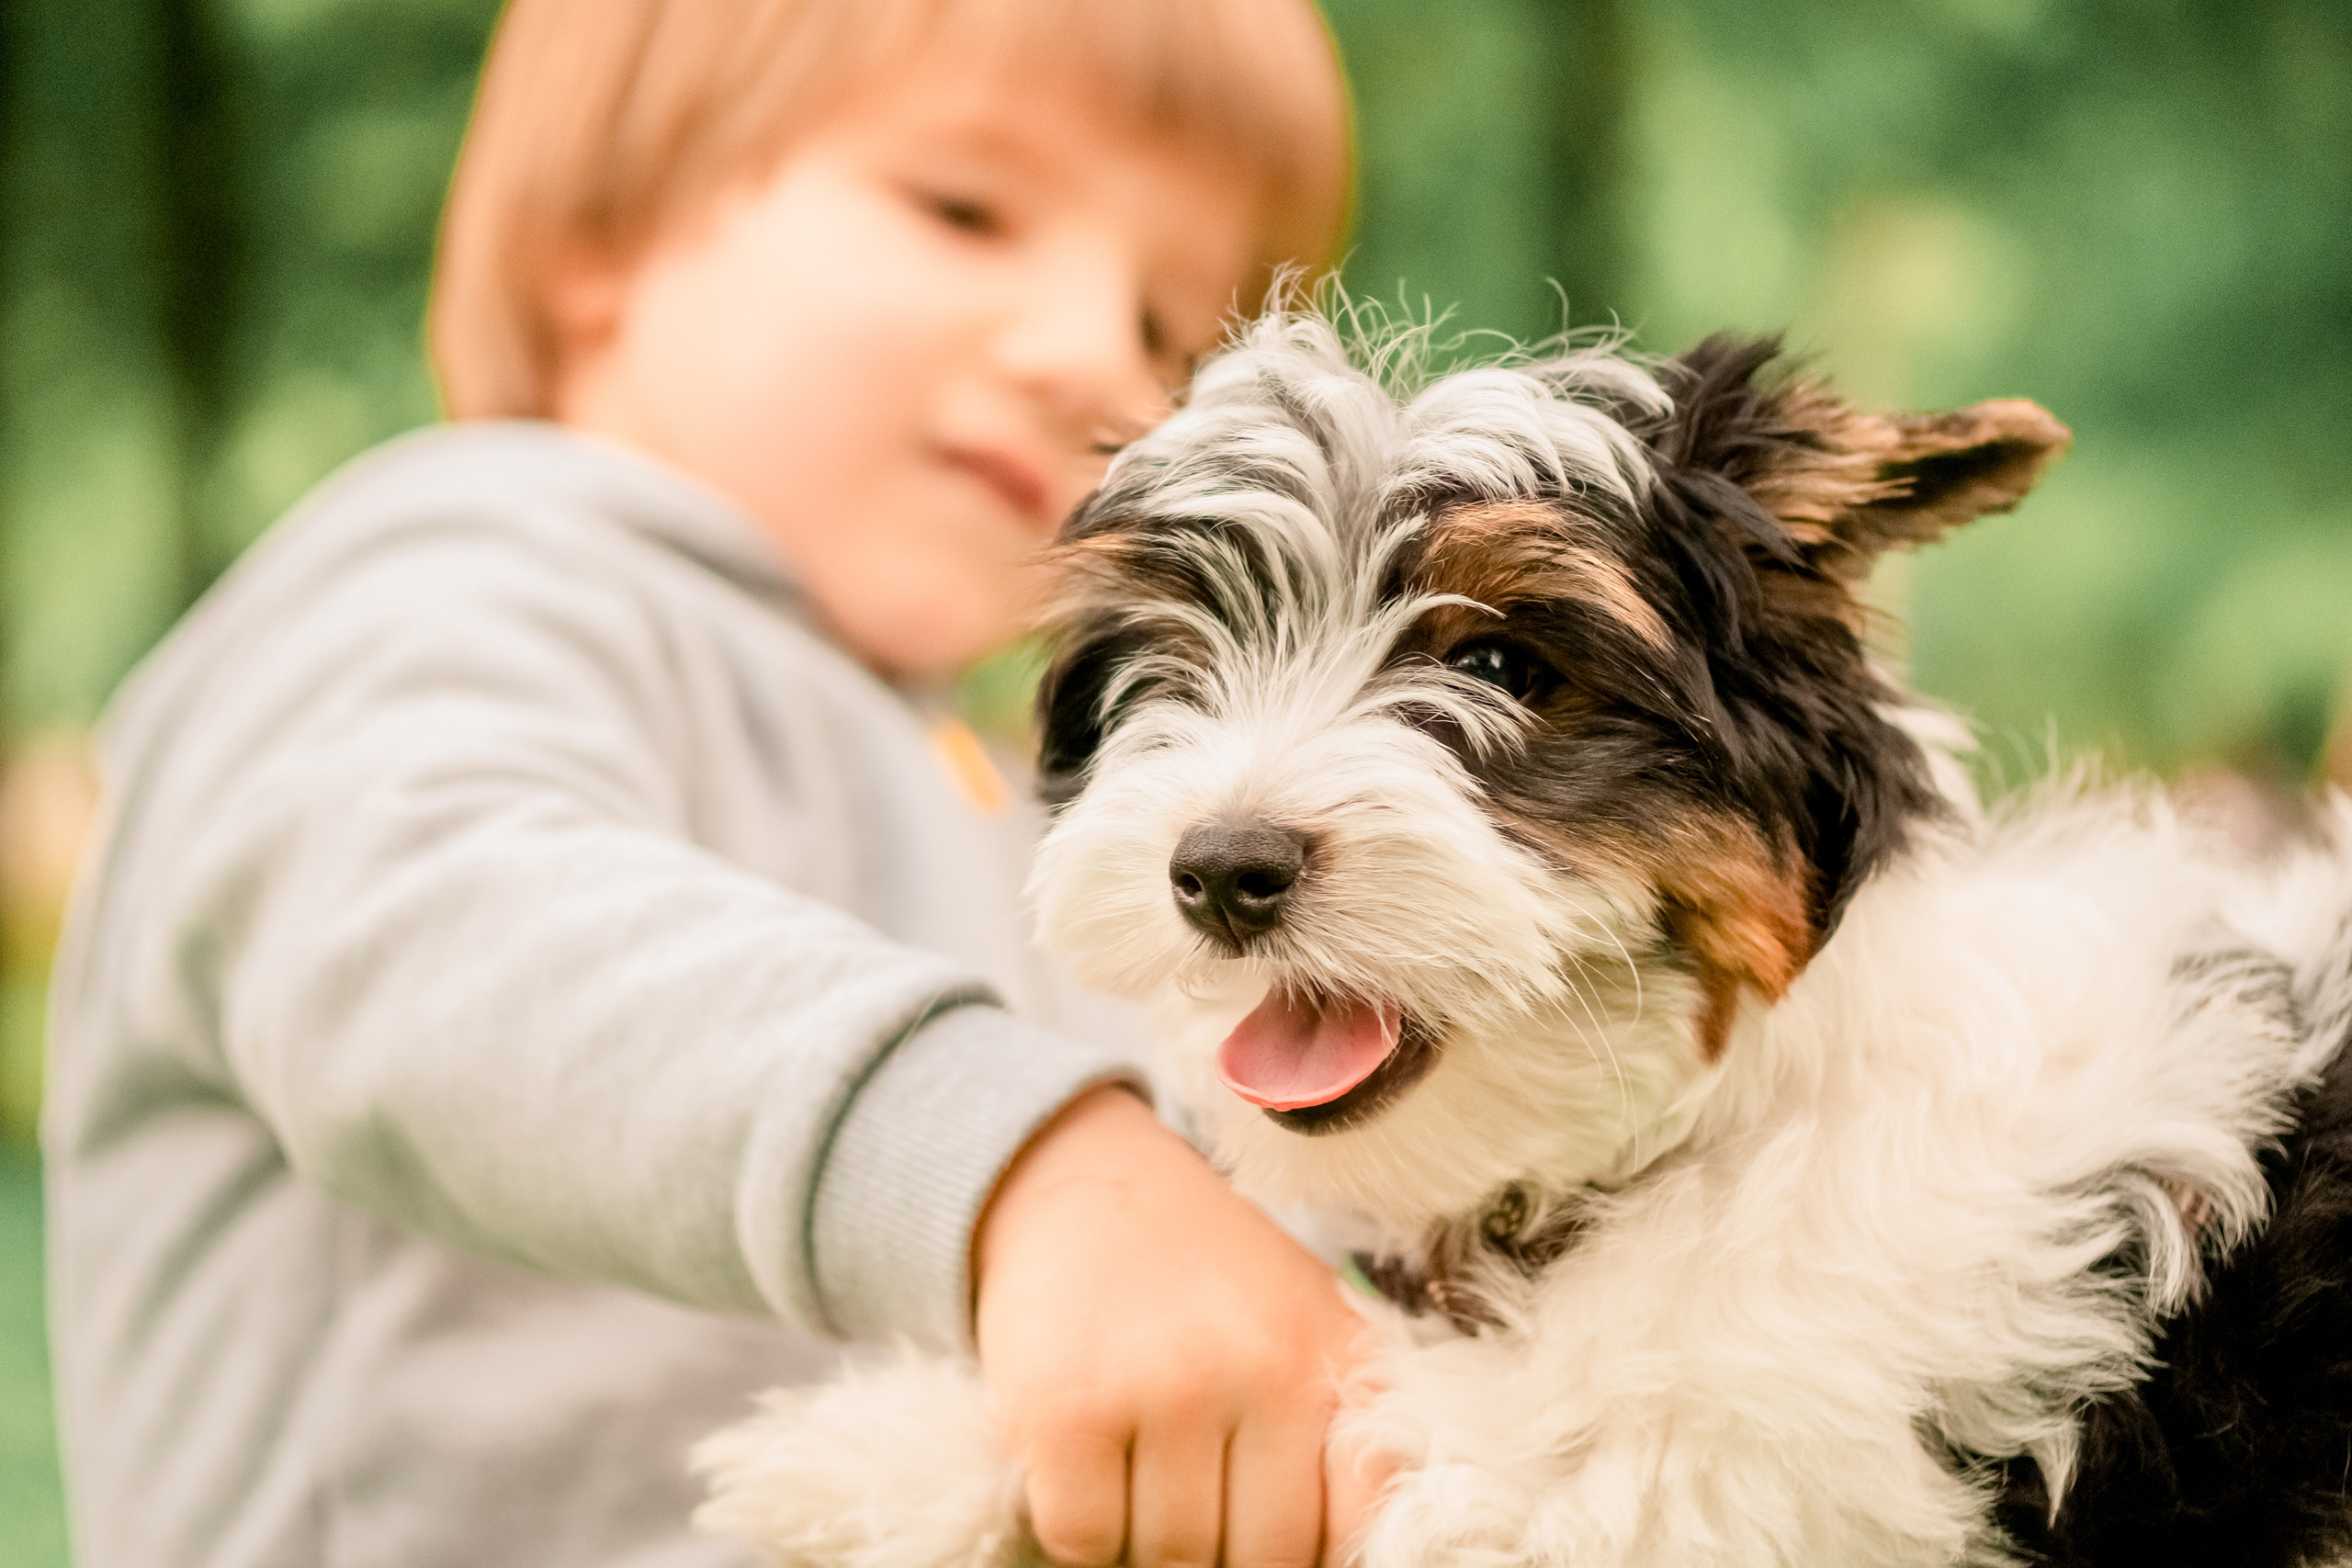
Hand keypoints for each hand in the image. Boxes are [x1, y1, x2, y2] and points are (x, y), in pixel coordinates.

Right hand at [974, 1086, 1382, 1567]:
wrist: (1083, 1177)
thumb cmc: (1199, 1271)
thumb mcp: (1301, 1322)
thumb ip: (1336, 1429)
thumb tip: (1331, 1559)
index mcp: (1332, 1353)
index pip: (1356, 1526)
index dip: (1311, 1556)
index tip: (1276, 1540)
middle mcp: (1261, 1369)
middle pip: (1258, 1557)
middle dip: (1223, 1548)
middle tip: (1193, 1492)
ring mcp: (1164, 1389)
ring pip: (1170, 1555)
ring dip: (1146, 1534)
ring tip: (1136, 1460)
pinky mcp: (1069, 1409)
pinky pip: (1084, 1539)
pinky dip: (1080, 1527)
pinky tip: (1085, 1462)